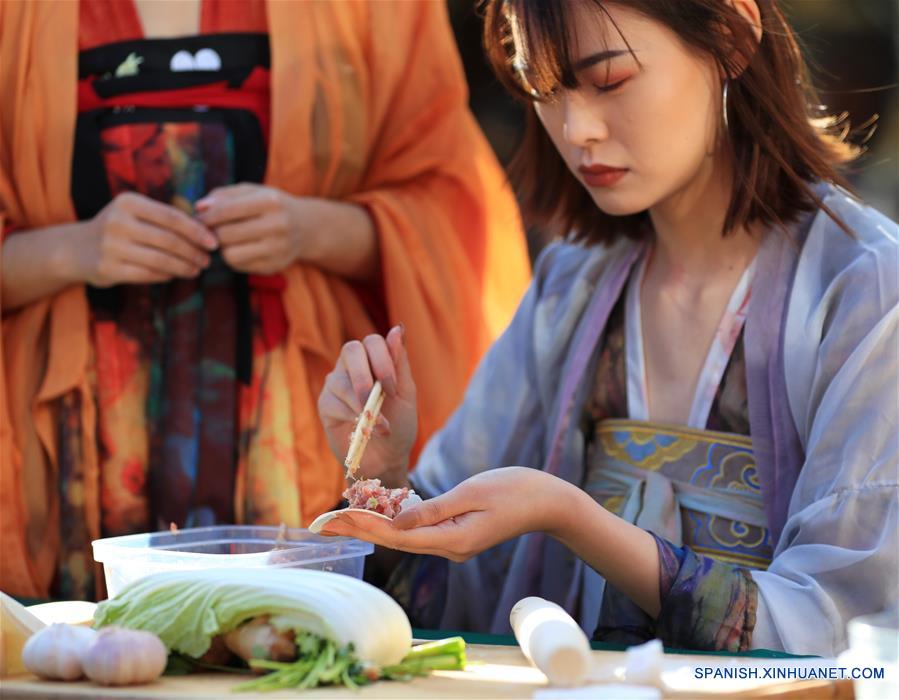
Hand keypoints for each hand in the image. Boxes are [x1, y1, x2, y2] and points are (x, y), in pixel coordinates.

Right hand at [77, 192, 215, 286]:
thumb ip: (164, 217)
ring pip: (161, 259)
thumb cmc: (118, 229)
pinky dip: (167, 275)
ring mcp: (111, 246)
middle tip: (207, 260)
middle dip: (194, 252)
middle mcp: (118, 222)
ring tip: (196, 270)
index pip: (172, 217)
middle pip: (169, 240)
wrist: (76, 249)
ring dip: (184, 267)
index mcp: (128, 203)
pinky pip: (148, 274)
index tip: (214, 242)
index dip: (197, 231)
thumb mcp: (134, 213)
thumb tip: (205, 230)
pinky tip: (176, 275)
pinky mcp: (108, 268)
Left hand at [196, 184, 307, 273]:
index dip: (206, 216)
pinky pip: (239, 265)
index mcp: (271, 202)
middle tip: (211, 230)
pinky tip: (239, 247)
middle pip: (226, 235)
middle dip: (213, 232)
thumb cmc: (272, 206)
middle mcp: (278, 226)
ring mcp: (278, 249)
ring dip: (222, 247)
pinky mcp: (274, 266)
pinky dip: (233, 257)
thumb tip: (199, 207)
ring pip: (230, 254)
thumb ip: (224, 195)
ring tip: (226, 238)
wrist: (306, 227)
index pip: (227, 210)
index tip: (197, 218)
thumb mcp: (253, 192)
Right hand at [317, 326, 417, 484]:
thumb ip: (399, 361)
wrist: (387, 458)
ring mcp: (335, 384)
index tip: (394, 389)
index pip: (372, 342)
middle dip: (367, 376)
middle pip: (351, 350)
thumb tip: (398, 328)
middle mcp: (351, 366)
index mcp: (373, 359)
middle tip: (381, 398)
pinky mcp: (325, 405)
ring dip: (364, 406)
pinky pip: (334, 403)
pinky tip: (365, 431)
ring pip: (341, 381)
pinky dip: (353, 418)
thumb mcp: (406, 392)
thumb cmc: (399, 423)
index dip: (383, 362)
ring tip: (380, 427)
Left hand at [321, 467, 578, 561]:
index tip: (338, 518)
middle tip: (326, 520)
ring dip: (375, 526)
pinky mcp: (457, 535)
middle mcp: (449, 548)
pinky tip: (380, 513)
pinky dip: (397, 522)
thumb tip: (396, 523)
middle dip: (361, 528)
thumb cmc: (515, 490)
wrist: (548, 501)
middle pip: (396, 540)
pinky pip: (420, 531)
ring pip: (406, 537)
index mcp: (453, 540)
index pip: (398, 537)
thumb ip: (433, 509)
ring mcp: (454, 544)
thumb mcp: (472, 493)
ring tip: (343, 515)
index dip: (365, 527)